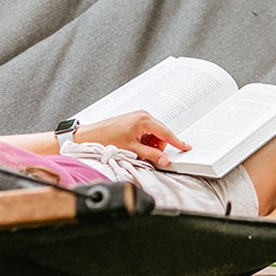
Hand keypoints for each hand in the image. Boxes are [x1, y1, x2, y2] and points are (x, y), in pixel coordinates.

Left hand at [73, 110, 190, 167]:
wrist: (90, 135)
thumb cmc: (106, 138)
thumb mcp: (132, 150)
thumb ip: (151, 155)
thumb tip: (163, 159)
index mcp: (144, 120)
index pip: (166, 133)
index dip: (177, 142)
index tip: (185, 147)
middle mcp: (143, 115)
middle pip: (161, 133)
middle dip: (157, 146)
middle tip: (148, 155)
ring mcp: (138, 116)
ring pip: (154, 133)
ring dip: (150, 144)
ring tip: (137, 150)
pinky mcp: (134, 119)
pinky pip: (147, 131)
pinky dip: (144, 140)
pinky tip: (135, 146)